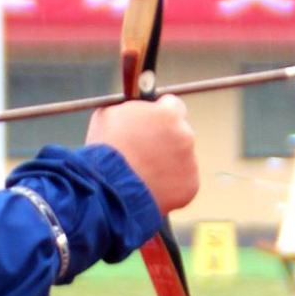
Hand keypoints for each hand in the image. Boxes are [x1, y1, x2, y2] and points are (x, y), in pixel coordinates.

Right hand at [85, 95, 198, 216]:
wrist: (107, 190)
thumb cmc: (104, 152)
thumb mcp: (109, 115)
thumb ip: (130, 108)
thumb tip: (134, 107)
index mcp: (168, 113)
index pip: (174, 105)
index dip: (160, 115)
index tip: (152, 124)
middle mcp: (185, 135)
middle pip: (180, 133)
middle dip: (165, 140)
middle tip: (145, 153)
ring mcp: (190, 162)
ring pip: (181, 159)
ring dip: (167, 163)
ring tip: (143, 174)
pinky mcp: (190, 186)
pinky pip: (182, 182)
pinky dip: (170, 186)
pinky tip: (151, 187)